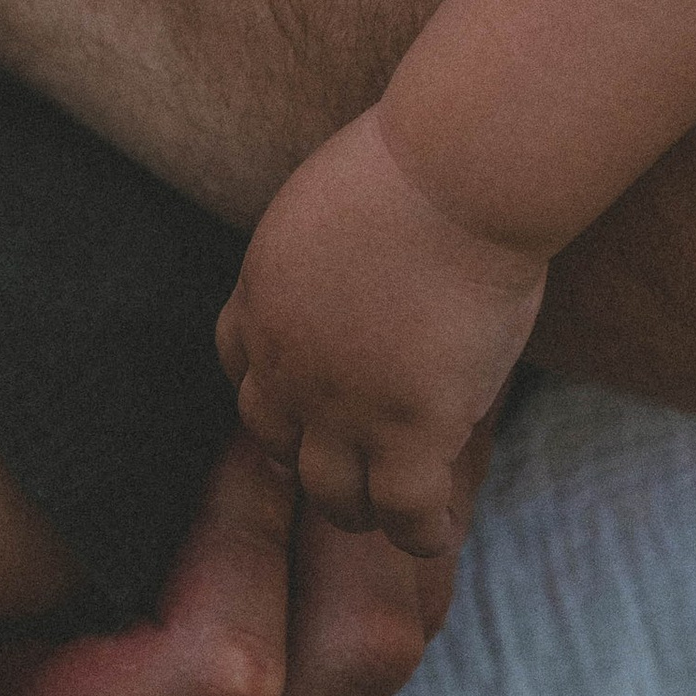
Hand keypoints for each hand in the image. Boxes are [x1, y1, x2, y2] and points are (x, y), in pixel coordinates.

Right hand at [0, 434, 471, 695]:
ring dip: (384, 525)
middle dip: (349, 518)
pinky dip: (393, 545)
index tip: (241, 415)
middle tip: (325, 393)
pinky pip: (379, 640)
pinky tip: (367, 451)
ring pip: (381, 655)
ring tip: (361, 403)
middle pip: (341, 669)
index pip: (225, 671)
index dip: (249, 530)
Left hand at [218, 107, 544, 555]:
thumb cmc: (413, 164)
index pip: (241, 368)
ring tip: (388, 513)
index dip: (273, 394)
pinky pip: (403, 511)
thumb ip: (325, 254)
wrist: (454, 177)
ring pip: (332, 493)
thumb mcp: (330, 206)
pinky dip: (420, 530)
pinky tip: (439, 528)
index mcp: (262, 296)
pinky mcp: (409, 431)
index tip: (303, 404)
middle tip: (344, 469)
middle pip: (274, 439)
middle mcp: (287, 362)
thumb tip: (356, 266)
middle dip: (306, 457)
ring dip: (357, 508)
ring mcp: (343, 405)